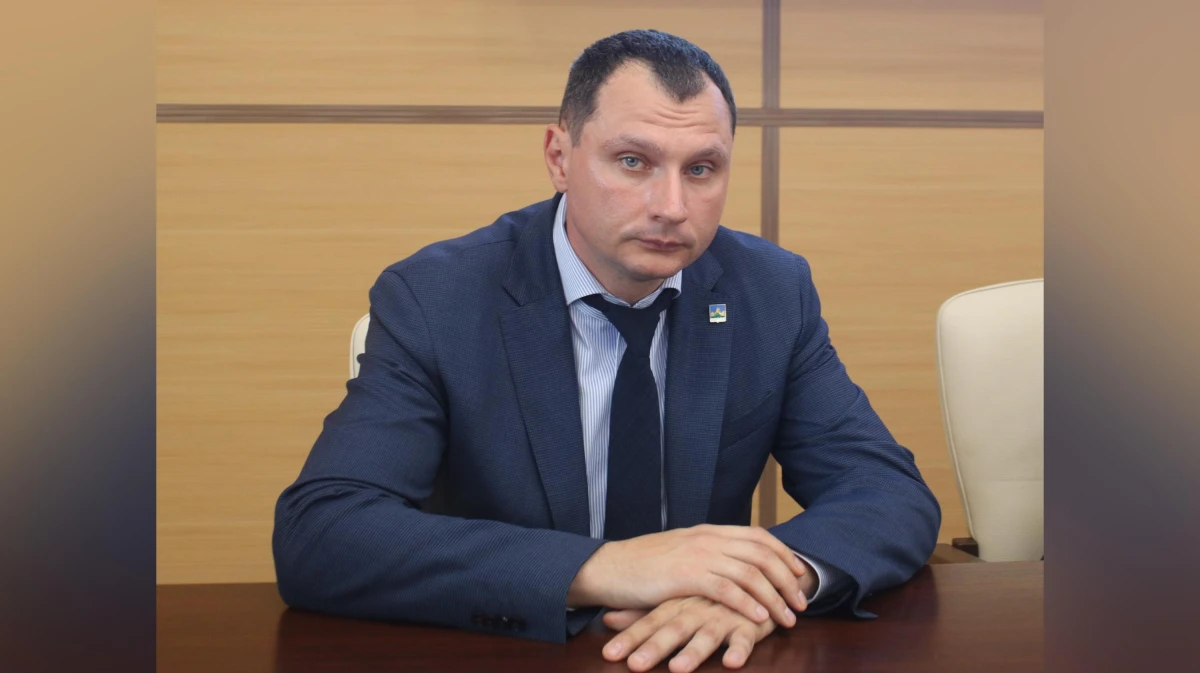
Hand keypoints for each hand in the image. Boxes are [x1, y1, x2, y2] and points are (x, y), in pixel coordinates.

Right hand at [567, 525, 809, 626]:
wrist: (609, 567)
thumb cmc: (642, 565)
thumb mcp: (681, 551)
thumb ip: (707, 554)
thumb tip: (732, 566)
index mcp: (708, 531)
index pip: (758, 536)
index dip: (783, 555)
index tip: (799, 575)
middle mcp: (708, 538)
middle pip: (761, 553)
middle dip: (787, 580)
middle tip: (801, 603)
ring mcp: (698, 555)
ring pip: (749, 572)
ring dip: (774, 597)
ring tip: (787, 618)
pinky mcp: (685, 575)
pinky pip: (726, 589)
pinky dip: (748, 604)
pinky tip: (759, 618)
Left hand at [601, 596, 775, 671]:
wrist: (753, 575)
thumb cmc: (707, 597)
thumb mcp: (674, 603)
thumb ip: (643, 614)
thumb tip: (606, 618)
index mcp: (676, 604)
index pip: (649, 622)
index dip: (629, 638)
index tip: (609, 654)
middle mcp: (696, 609)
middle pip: (672, 629)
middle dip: (653, 648)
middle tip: (635, 665)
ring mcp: (722, 614)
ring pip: (707, 633)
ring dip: (693, 652)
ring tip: (678, 669)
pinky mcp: (749, 622)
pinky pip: (745, 636)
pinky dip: (740, 648)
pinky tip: (732, 662)